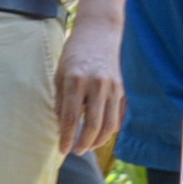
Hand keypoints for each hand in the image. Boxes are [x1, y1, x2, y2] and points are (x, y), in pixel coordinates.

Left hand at [54, 17, 124, 159]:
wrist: (99, 31)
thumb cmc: (74, 52)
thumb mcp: (60, 73)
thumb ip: (61, 100)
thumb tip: (62, 126)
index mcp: (76, 80)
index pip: (72, 118)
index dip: (67, 138)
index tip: (63, 150)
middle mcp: (96, 84)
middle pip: (93, 125)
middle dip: (84, 143)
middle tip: (77, 151)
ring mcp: (112, 86)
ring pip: (110, 124)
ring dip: (99, 140)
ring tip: (89, 145)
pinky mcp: (123, 88)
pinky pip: (118, 115)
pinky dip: (111, 128)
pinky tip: (101, 133)